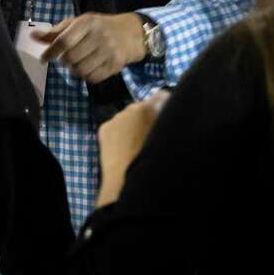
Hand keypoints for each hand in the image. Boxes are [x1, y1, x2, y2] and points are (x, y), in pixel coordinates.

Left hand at [33, 12, 146, 82]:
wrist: (132, 33)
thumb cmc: (99, 27)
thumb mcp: (79, 24)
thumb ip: (56, 32)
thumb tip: (32, 36)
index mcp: (87, 23)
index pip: (64, 41)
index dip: (51, 52)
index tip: (44, 58)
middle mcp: (98, 36)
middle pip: (71, 58)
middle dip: (65, 61)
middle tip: (68, 58)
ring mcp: (108, 51)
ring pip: (81, 70)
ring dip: (75, 70)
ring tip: (79, 63)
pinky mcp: (116, 64)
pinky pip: (93, 78)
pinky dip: (87, 76)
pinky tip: (90, 67)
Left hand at [96, 91, 170, 206]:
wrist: (126, 179)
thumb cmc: (152, 160)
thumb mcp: (168, 138)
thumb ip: (168, 124)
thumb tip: (169, 120)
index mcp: (152, 108)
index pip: (162, 95)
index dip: (165, 104)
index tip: (167, 115)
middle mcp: (133, 108)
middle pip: (143, 107)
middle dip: (146, 117)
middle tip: (149, 135)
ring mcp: (116, 117)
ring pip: (127, 118)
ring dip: (132, 126)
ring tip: (135, 145)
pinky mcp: (104, 127)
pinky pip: (114, 127)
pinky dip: (118, 134)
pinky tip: (122, 150)